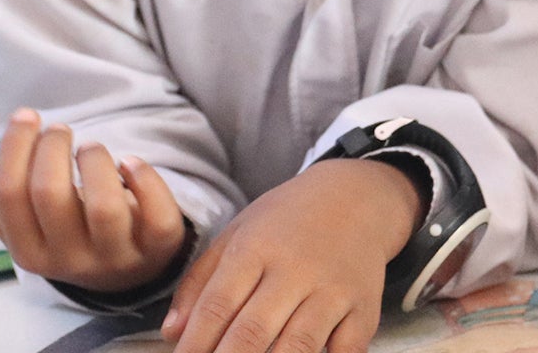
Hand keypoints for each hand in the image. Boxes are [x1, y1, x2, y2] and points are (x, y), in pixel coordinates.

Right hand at [0, 108, 187, 293]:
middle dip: (52, 146)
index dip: (15, 144)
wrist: (125, 270)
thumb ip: (16, 189)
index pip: (8, 195)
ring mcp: (116, 259)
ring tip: (91, 148)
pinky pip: (157, 216)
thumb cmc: (73, 229)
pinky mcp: (157, 250)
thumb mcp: (36, 222)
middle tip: (60, 130)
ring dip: (95, 160)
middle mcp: (70, 261)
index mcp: (29, 253)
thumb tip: (17, 136)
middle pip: (49, 194)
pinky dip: (145, 178)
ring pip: (104, 207)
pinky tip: (130, 164)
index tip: (29, 118)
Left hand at [162, 159, 421, 352]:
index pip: (219, 304)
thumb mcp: (237, 235)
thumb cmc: (286, 222)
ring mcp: (334, 292)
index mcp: (256, 248)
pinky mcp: (364, 310)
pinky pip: (344, 351)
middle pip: (254, 331)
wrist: (357, 199)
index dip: (197, 342)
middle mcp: (295, 270)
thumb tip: (173, 332)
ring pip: (298, 346)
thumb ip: (200, 283)